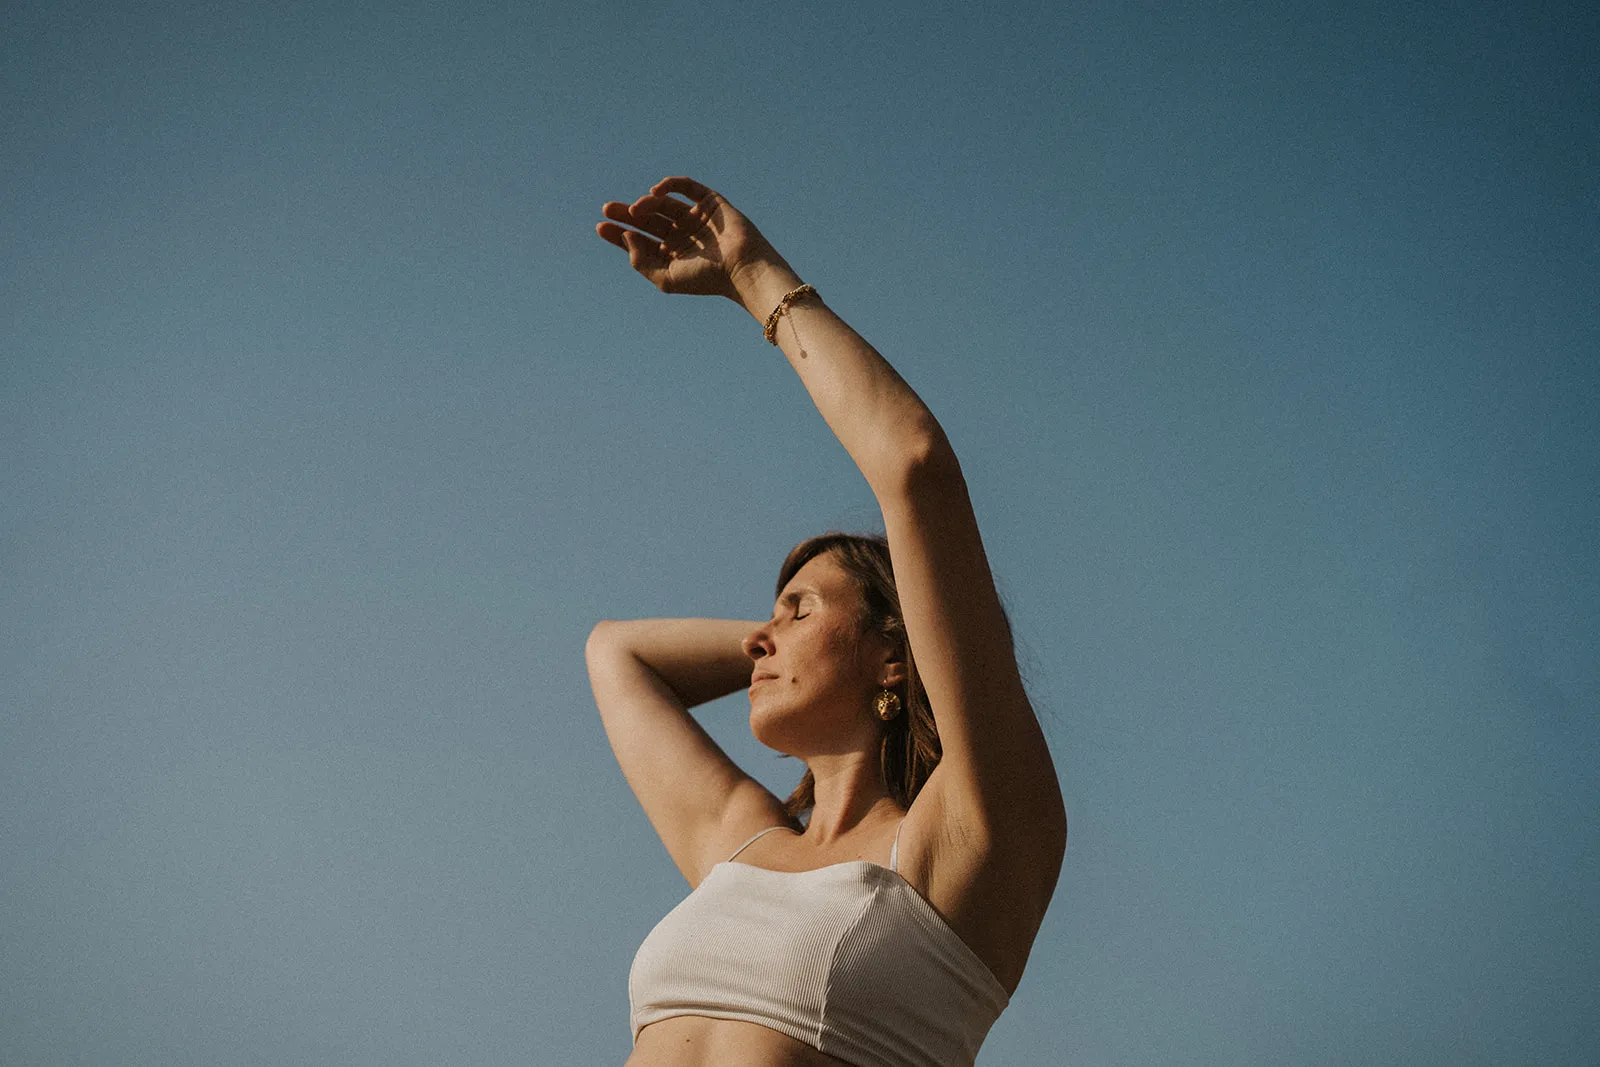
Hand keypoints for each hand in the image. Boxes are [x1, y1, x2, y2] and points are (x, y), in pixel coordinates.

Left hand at [596, 177, 779, 299]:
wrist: (741, 267)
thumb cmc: (706, 278)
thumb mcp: (665, 277)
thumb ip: (641, 261)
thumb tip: (626, 236)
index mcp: (671, 254)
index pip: (639, 240)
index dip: (619, 234)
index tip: (601, 227)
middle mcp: (680, 234)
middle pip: (647, 220)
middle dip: (626, 214)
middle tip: (607, 209)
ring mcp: (694, 216)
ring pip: (662, 203)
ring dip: (646, 204)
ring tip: (635, 210)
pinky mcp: (709, 201)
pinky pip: (685, 187)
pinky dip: (668, 185)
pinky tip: (654, 193)